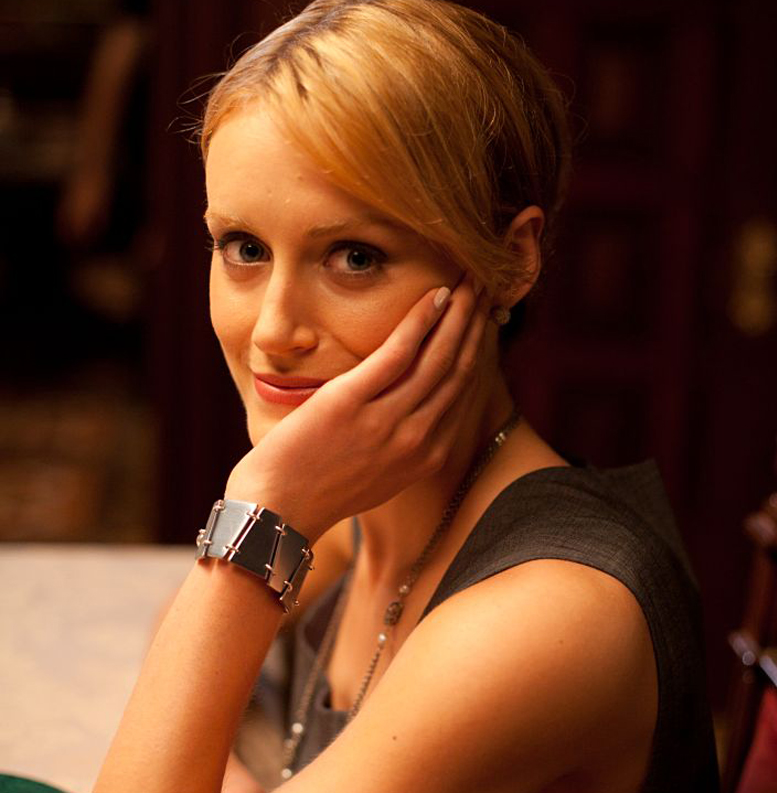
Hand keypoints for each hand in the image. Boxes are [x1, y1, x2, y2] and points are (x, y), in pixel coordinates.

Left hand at [226, 277, 486, 542]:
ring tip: (467, 281)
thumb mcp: (376, 473)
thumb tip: (409, 408)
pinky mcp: (351, 404)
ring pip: (438, 358)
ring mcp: (386, 423)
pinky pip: (398, 354)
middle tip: (483, 287)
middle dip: (475, 325)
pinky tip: (434, 295)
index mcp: (425, 457)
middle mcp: (416, 441)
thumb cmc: (317, 490)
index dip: (477, 350)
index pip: (463, 393)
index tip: (482, 320)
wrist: (277, 511)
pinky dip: (421, 321)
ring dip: (457, 314)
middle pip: (459, 370)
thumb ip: (400, 442)